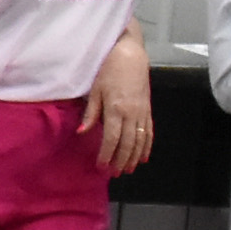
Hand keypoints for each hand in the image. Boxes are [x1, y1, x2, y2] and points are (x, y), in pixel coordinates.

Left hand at [87, 56, 155, 174]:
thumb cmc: (109, 71)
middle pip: (127, 143)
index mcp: (116, 108)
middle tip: (114, 174)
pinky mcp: (148, 110)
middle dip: (121, 160)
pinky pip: (149, 132)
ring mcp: (142, 112)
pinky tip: (143, 157)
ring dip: (134, 157)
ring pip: (140, 140)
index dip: (107, 155)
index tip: (101, 166)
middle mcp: (132, 113)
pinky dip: (147, 146)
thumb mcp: (95, 90)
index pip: (112, 138)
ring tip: (127, 170)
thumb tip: (81, 132)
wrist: (131, 56)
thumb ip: (90, 113)